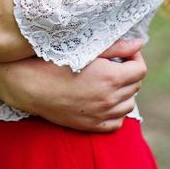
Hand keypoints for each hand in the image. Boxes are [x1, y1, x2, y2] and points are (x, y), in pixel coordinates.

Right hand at [2, 38, 146, 132]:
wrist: (29, 85)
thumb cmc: (54, 61)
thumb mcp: (85, 49)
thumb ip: (115, 47)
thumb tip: (139, 43)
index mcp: (110, 77)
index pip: (140, 69)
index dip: (135, 58)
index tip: (124, 52)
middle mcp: (109, 99)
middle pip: (136, 86)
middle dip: (130, 73)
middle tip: (115, 63)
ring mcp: (100, 115)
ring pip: (128, 105)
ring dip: (125, 93)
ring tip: (110, 81)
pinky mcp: (90, 126)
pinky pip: (116, 123)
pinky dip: (116, 112)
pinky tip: (105, 100)